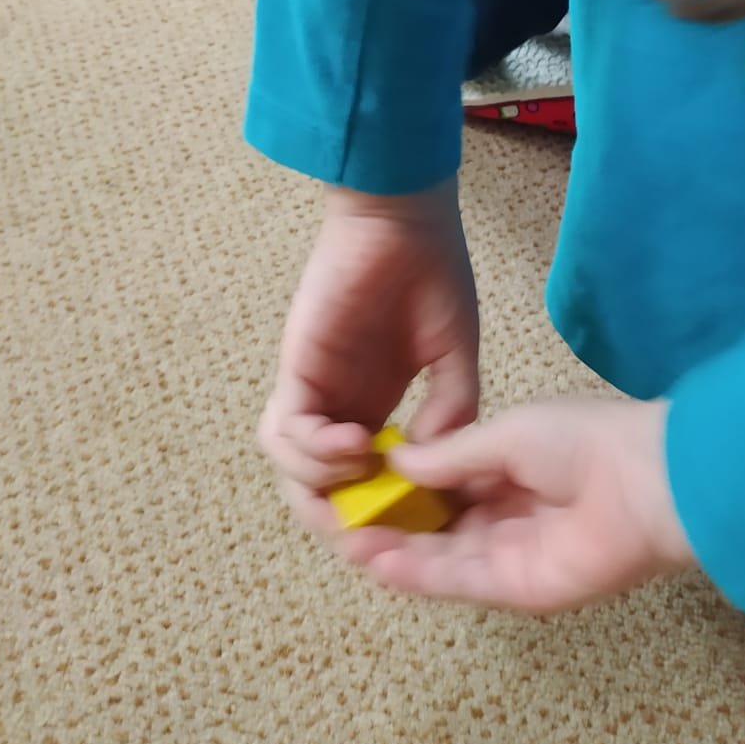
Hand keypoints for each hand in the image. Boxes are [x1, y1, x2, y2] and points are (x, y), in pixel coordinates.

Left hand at [259, 183, 480, 537]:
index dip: (381, 505)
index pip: (364, 477)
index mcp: (378, 405)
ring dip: (325, 484)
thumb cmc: (432, 272)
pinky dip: (313, 450)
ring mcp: (317, 388)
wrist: (403, 218)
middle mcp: (342, 404)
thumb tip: (436, 467)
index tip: (413, 518)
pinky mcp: (298, 368)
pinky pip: (286, 430)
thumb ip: (453, 409)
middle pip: (317, 483)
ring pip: (293, 466)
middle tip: (374, 524)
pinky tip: (354, 442)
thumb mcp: (458, 354)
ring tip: (365, 469)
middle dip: (339, 514)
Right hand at [343, 397, 695, 612]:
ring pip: (443, 556)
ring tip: (349, 542)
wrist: (646, 481)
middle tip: (343, 519)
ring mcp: (514, 553)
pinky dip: (421, 575)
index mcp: (512, 465)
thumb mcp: (506, 434)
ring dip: (397, 551)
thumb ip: (451, 456)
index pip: (448, 480)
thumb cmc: (583, 439)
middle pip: (441, 524)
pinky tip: (381, 561)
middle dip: (394, 522)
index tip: (362, 480)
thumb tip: (397, 461)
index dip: (406, 483)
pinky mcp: (520, 589)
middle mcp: (510, 512)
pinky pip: (461, 582)